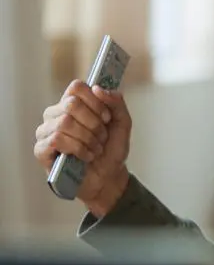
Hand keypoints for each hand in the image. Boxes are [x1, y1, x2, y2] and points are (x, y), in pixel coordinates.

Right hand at [33, 80, 132, 216]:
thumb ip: (116, 102)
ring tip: (95, 149)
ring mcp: (46, 131)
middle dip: (94, 124)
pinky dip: (78, 148)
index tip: (107, 118)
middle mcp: (55, 114)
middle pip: (71, 104)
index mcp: (72, 104)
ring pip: (65, 122)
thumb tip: (98, 88)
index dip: (95, 101)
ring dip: (88, 138)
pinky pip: (57, 139)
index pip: (76, 87)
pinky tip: (85, 156)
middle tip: (101, 138)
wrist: (108, 177)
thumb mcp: (122, 123)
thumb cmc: (111, 150)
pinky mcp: (41, 149)